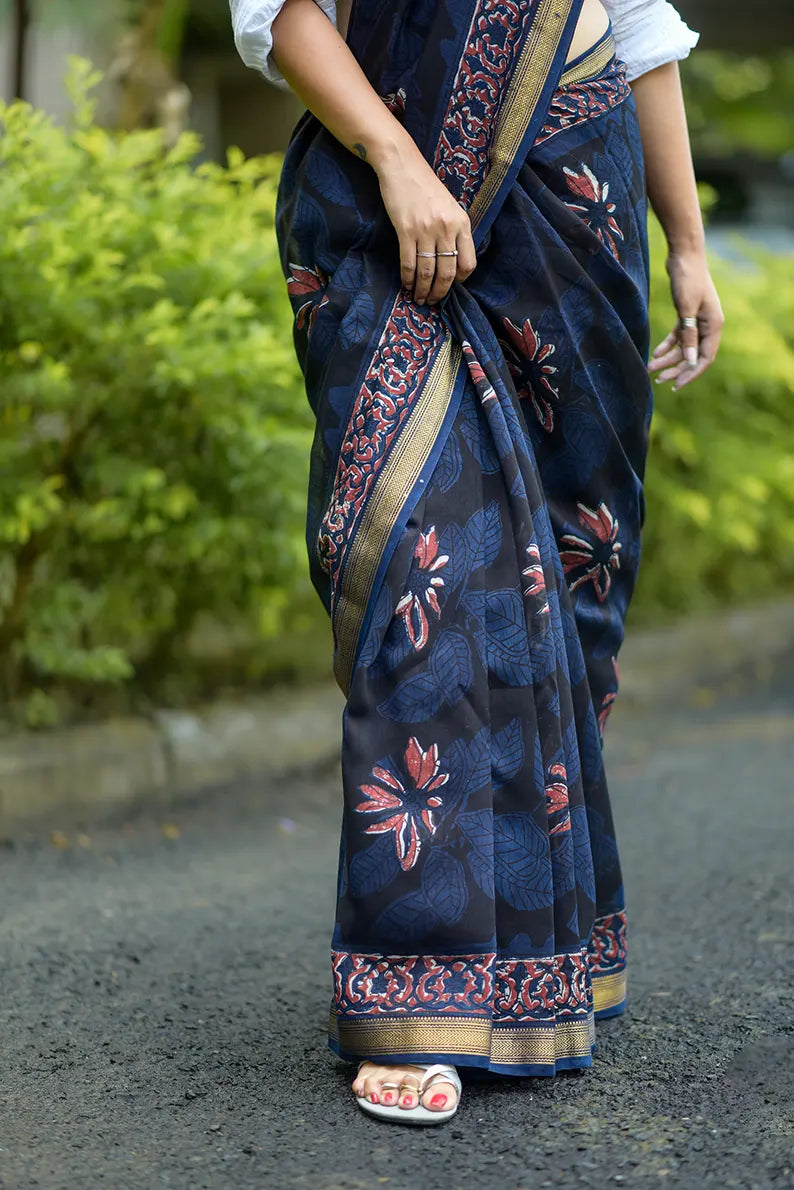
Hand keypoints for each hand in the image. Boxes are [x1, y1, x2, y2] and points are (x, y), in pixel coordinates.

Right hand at [375, 145, 476, 304]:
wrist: (402, 165)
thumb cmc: (425, 187)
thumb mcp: (449, 207)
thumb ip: (454, 231)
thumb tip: (452, 261)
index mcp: (462, 223)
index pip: (468, 263)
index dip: (459, 280)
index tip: (450, 286)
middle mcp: (447, 228)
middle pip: (447, 273)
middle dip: (440, 293)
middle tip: (432, 302)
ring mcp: (426, 230)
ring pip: (427, 272)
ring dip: (423, 290)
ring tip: (419, 298)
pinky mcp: (406, 230)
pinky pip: (409, 263)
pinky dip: (407, 279)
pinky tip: (406, 285)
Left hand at [648, 248, 723, 390]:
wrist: (684, 254)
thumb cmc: (687, 279)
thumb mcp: (686, 309)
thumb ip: (688, 335)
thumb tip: (689, 361)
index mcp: (714, 325)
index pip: (705, 358)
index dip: (691, 373)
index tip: (676, 385)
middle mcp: (708, 325)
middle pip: (693, 355)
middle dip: (677, 369)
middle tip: (659, 380)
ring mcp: (698, 320)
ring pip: (684, 346)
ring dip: (669, 358)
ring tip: (651, 367)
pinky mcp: (687, 314)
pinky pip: (679, 336)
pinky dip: (668, 345)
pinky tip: (655, 353)